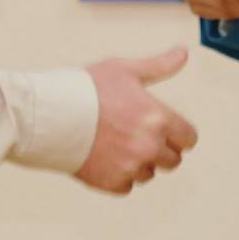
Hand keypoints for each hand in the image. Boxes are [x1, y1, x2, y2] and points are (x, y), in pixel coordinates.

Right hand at [75, 47, 198, 194]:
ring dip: (139, 162)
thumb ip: (159, 65)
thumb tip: (183, 53)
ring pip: (149, 173)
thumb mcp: (124, 70)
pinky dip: (119, 175)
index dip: (178, 133)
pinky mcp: (112, 182)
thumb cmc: (86, 88)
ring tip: (116, 144)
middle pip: (172, 160)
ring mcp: (131, 167)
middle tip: (136, 135)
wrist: (50, 115)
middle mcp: (150, 146)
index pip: (188, 138)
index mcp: (159, 119)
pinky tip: (105, 157)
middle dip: (160, 148)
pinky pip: (127, 186)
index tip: (165, 129)